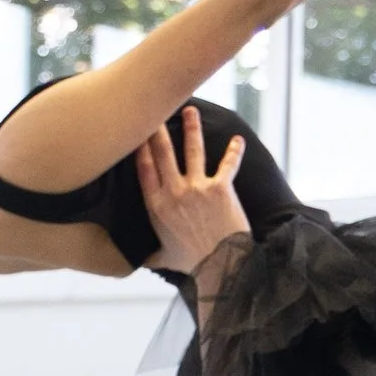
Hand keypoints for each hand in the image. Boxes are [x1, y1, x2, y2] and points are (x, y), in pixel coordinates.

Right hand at [138, 107, 249, 278]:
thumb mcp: (163, 257)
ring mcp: (198, 188)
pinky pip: (228, 164)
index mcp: (157, 206)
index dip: (140, 146)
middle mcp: (174, 192)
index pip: (144, 168)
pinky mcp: (221, 189)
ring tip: (190, 110)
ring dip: (192, 127)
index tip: (136, 129)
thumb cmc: (192, 263)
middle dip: (158, 128)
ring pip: (192, 149)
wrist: (221, 266)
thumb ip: (149, 253)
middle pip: (163, 152)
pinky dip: (235, 152)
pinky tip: (238, 140)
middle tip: (156, 108)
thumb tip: (136, 260)